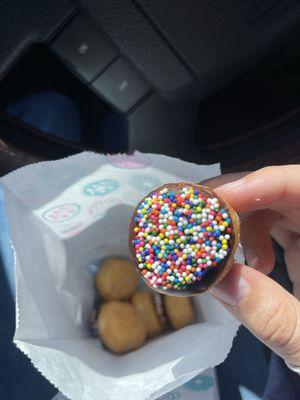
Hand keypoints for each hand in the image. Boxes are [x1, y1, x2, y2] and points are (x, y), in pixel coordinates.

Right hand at [205, 166, 299, 367]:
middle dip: (240, 197)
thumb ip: (273, 317)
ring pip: (275, 204)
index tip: (220, 200)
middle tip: (203, 215)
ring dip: (242, 220)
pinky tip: (249, 265)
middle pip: (284, 190)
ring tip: (228, 252)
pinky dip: (250, 237)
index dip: (264, 183)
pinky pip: (273, 225)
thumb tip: (219, 281)